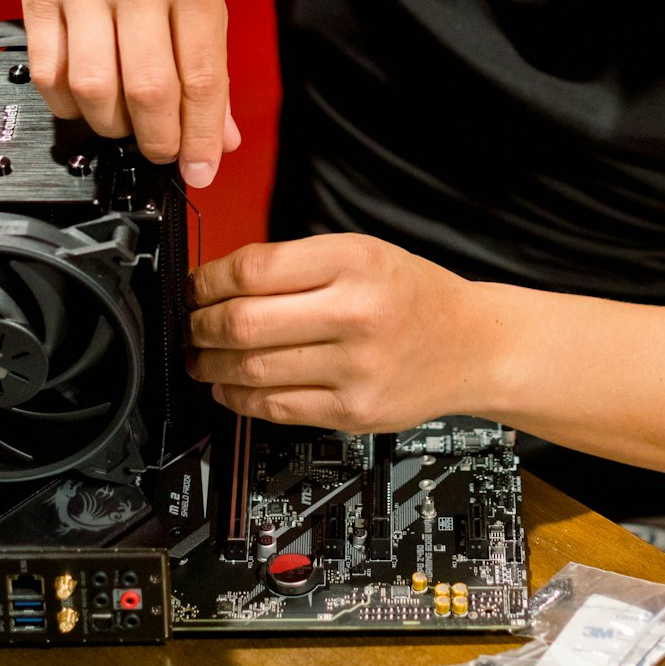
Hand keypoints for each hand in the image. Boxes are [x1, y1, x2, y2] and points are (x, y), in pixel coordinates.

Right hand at [21, 0, 239, 184]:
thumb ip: (213, 59)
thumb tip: (224, 134)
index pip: (202, 77)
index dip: (202, 136)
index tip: (201, 170)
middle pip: (149, 90)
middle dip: (158, 141)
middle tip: (160, 152)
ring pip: (96, 88)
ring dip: (111, 126)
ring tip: (123, 125)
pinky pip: (50, 72)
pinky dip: (67, 104)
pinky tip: (83, 102)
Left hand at [186, 235, 495, 431]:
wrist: (473, 345)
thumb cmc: (414, 296)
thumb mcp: (365, 254)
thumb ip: (299, 265)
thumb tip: (220, 283)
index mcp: (355, 261)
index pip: (254, 269)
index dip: (207, 281)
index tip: (195, 288)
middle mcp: (357, 313)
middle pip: (244, 322)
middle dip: (200, 326)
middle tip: (191, 325)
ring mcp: (356, 367)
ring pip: (252, 369)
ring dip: (211, 365)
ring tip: (202, 358)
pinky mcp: (354, 411)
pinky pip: (277, 408)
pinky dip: (241, 398)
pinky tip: (232, 387)